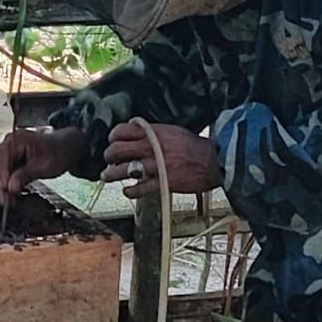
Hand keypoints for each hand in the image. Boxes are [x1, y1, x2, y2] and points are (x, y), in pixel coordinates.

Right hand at [0, 127, 88, 205]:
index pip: (1, 156)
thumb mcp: (45, 165)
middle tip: (4, 200)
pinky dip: (6, 187)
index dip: (1, 173)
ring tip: (7, 202)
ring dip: (2, 188)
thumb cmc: (57, 152)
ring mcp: (9, 154)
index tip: (4, 188)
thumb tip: (11, 186)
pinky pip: (5, 176)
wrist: (65, 150)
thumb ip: (26, 175)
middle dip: (0, 185)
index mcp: (17, 139)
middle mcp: (10, 145)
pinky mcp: (11, 163)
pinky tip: (9, 197)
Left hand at [101, 120, 219, 199]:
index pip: (122, 130)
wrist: (214, 162)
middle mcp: (151, 148)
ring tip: (108, 176)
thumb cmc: (194, 146)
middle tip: (109, 160)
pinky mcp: (162, 183)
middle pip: (117, 150)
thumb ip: (152, 132)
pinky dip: (129, 191)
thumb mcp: (171, 131)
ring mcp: (155, 166)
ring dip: (111, 174)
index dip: (113, 137)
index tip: (112, 141)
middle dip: (108, 156)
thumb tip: (135, 133)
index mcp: (153, 133)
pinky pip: (138, 189)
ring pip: (123, 170)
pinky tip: (128, 190)